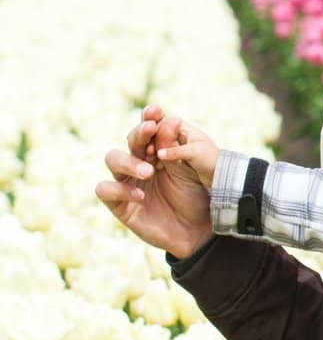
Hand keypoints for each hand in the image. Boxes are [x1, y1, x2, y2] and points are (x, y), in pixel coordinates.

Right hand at [95, 104, 213, 257]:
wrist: (201, 229)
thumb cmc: (199, 194)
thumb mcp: (193, 167)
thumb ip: (178, 145)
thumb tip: (169, 119)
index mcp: (159, 149)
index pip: (149, 128)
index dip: (149, 117)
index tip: (155, 111)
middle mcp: (140, 162)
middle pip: (130, 140)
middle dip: (139, 133)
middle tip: (151, 130)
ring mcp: (128, 182)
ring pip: (112, 159)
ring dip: (129, 161)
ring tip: (150, 170)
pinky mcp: (120, 204)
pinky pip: (105, 190)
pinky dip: (120, 189)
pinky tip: (140, 194)